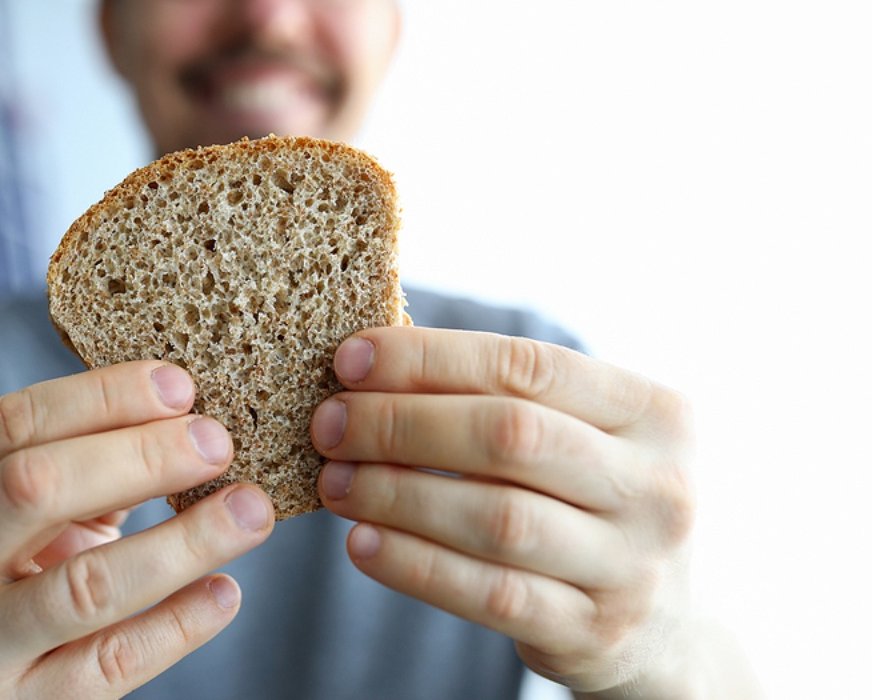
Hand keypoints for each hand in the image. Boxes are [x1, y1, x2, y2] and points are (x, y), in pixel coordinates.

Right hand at [0, 361, 273, 698]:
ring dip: (184, 540)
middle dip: (140, 455)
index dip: (99, 398)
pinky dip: (180, 622)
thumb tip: (185, 413)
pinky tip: (225, 591)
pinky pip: (114, 662)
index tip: (179, 384)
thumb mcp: (9, 520)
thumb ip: (71, 466)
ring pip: (85, 585)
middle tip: (218, 441)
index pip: (4, 426)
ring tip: (251, 510)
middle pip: (33, 488)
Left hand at [311, 328, 697, 695]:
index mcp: (655, 412)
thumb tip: (368, 369)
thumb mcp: (580, 440)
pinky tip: (361, 543)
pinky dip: (415, 564)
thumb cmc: (588, 504)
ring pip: (496, 518)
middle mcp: (658, 486)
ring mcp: (631, 565)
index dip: (429, 358)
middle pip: (510, 435)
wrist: (661, 629)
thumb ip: (502, 400)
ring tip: (335, 482)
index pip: (527, 365)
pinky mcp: (595, 633)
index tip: (350, 360)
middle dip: (401, 424)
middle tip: (329, 425)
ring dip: (398, 494)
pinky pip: (488, 595)